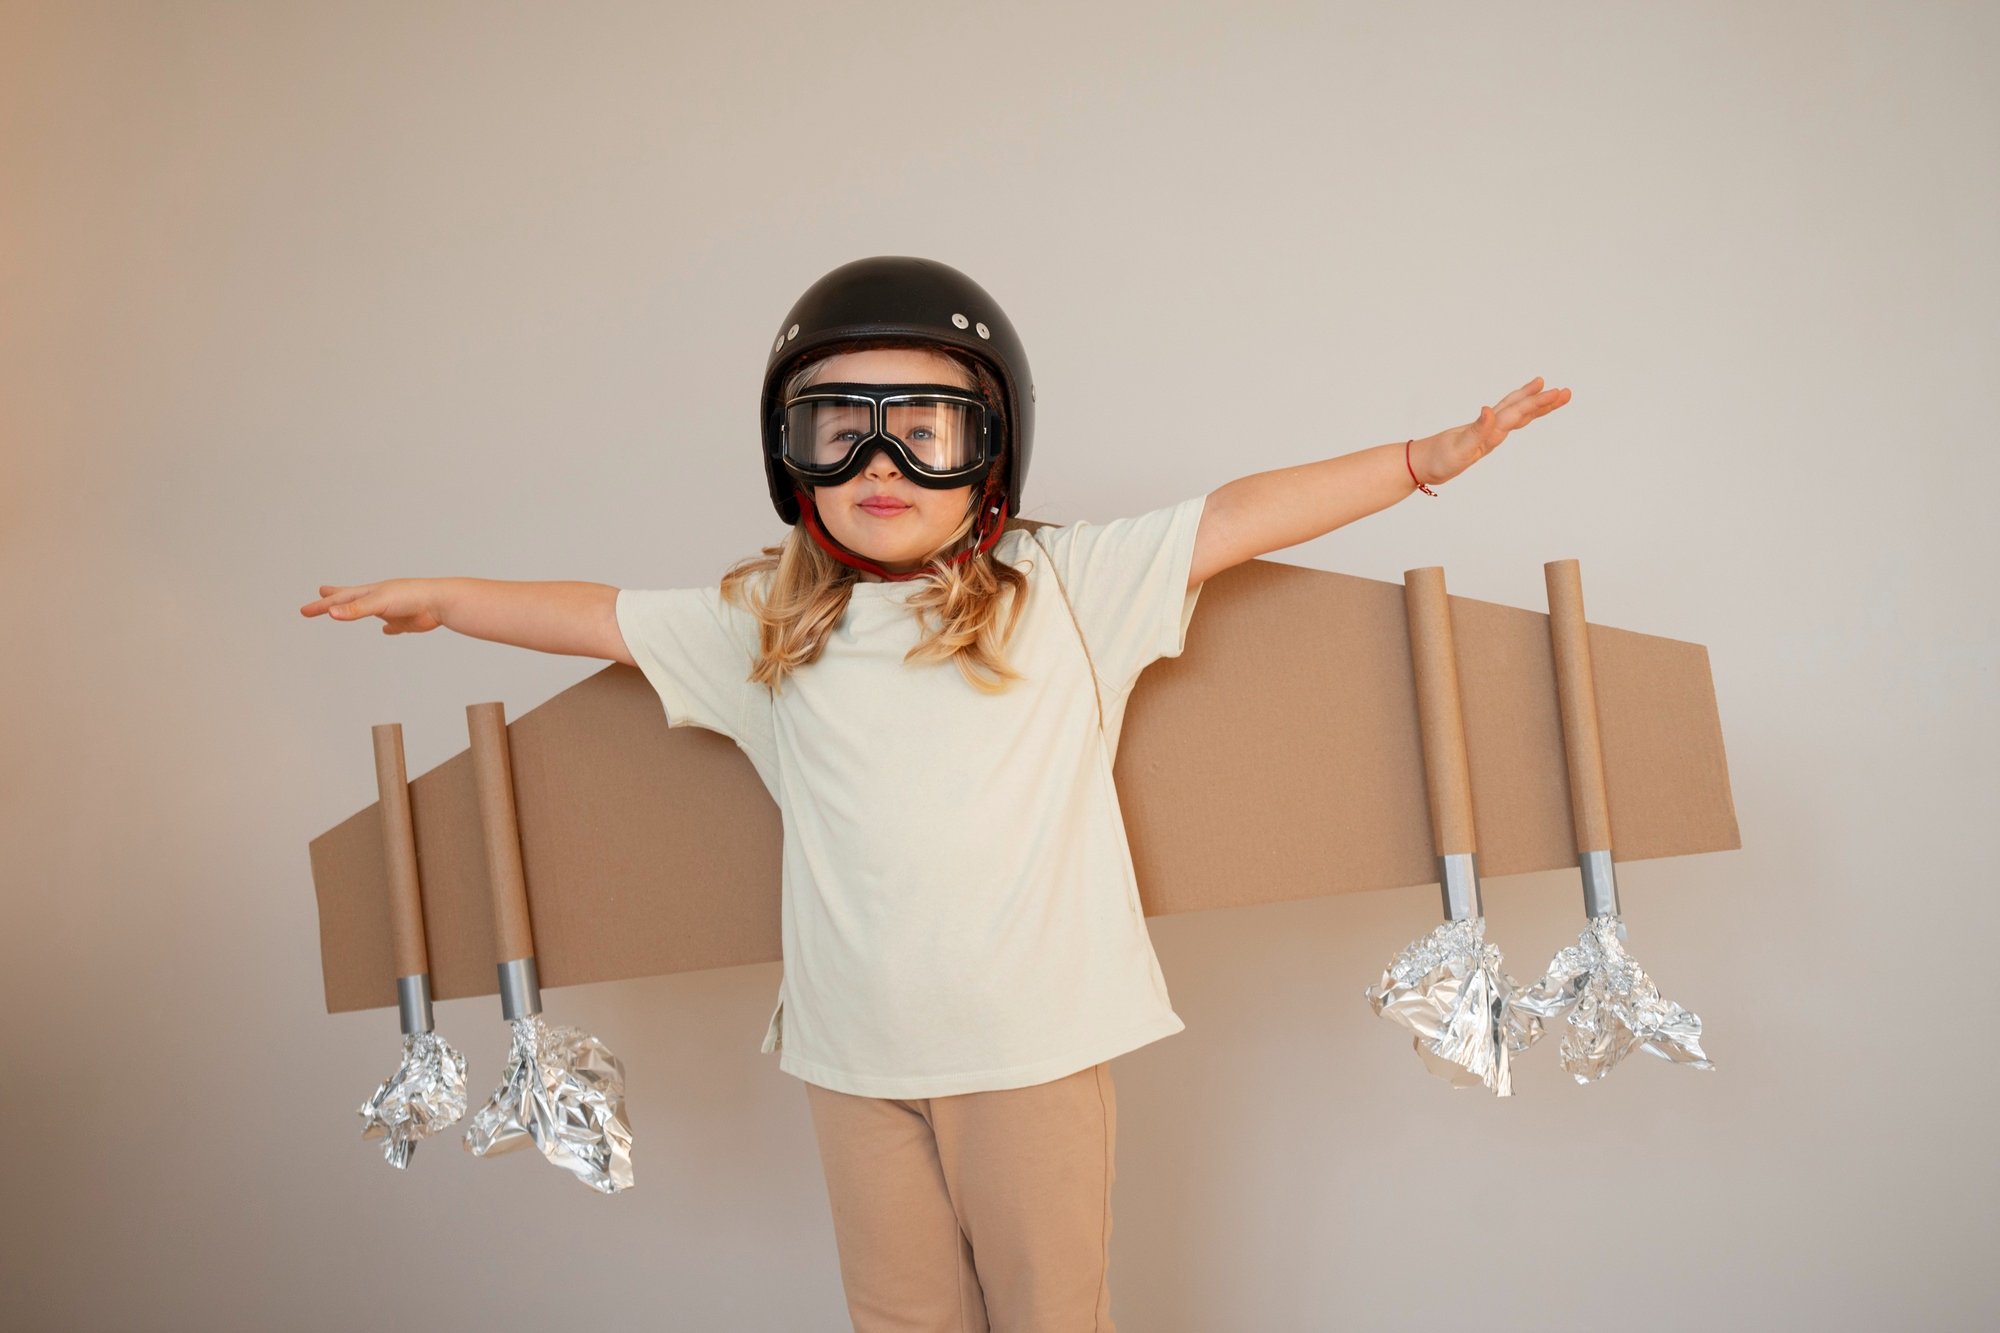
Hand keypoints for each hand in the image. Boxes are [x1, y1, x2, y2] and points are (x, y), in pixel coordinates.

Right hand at [300, 579, 444, 633]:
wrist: (440, 603)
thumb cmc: (411, 596)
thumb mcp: (379, 602)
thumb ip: (355, 609)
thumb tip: (331, 613)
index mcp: (370, 592)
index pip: (339, 599)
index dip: (321, 605)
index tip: (304, 610)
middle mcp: (380, 599)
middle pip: (351, 600)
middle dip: (334, 601)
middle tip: (319, 596)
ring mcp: (392, 610)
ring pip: (370, 611)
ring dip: (358, 611)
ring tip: (353, 611)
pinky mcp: (406, 622)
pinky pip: (394, 626)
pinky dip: (389, 628)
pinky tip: (387, 630)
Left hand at [1414, 377, 1571, 485]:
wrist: (1419, 463)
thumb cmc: (1437, 458)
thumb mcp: (1458, 448)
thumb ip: (1476, 430)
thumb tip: (1489, 410)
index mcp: (1488, 427)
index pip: (1517, 411)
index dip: (1537, 403)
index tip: (1557, 392)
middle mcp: (1489, 426)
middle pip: (1520, 408)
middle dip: (1542, 401)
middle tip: (1565, 391)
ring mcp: (1487, 431)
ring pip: (1515, 413)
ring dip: (1533, 404)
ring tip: (1550, 394)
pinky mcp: (1483, 439)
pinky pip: (1507, 424)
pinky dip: (1519, 416)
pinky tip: (1522, 413)